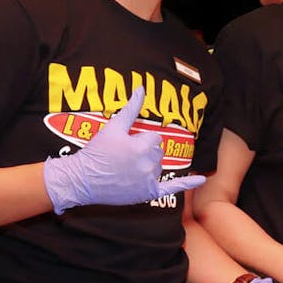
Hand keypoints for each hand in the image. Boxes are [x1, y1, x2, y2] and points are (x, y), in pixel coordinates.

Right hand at [43, 87, 203, 213]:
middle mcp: (149, 164)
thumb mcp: (112, 127)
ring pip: (159, 166)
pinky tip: (202, 179)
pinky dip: (187, 183)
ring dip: (148, 165)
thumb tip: (141, 89)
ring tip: (126, 168)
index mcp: (142, 147)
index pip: (155, 138)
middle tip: (123, 157)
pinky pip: (172, 188)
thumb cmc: (95, 153)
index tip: (125, 144)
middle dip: (145, 152)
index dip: (140, 139)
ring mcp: (149, 180)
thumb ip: (130, 109)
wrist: (81, 180)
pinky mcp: (147, 193)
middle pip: (158, 152)